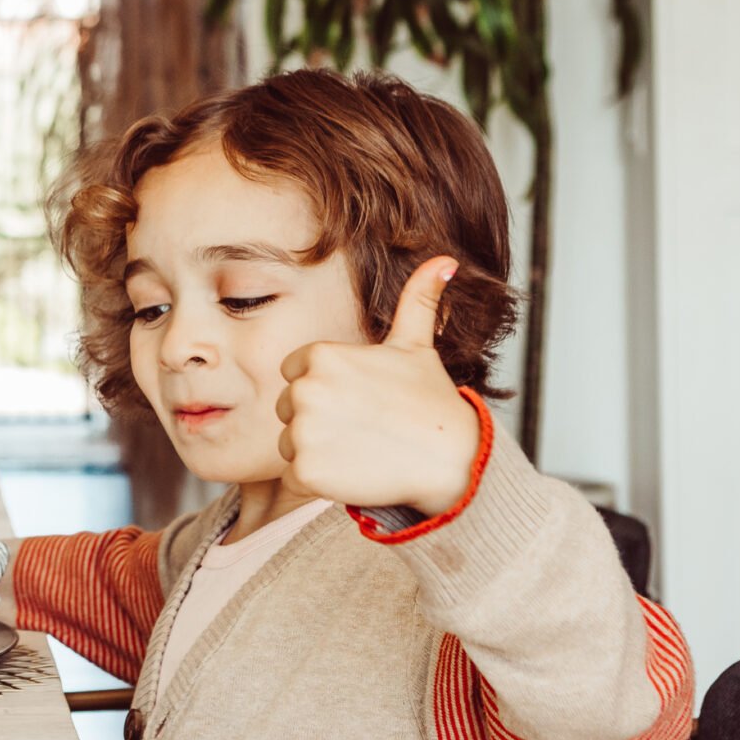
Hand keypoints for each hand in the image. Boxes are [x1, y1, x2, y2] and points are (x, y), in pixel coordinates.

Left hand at [274, 257, 480, 514]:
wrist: (452, 462)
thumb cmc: (432, 402)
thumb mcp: (418, 346)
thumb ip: (418, 301)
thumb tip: (445, 261)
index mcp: (320, 356)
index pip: (295, 373)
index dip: (325, 388)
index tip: (357, 399)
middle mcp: (305, 389)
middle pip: (287, 407)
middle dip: (318, 418)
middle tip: (362, 426)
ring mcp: (303, 431)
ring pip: (288, 442)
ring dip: (316, 449)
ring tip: (359, 447)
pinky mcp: (305, 470)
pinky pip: (293, 474)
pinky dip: (318, 478)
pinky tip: (353, 471)